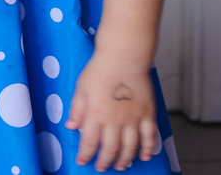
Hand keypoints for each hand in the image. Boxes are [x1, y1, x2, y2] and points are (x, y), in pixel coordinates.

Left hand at [66, 53, 158, 170]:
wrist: (124, 56)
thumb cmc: (101, 69)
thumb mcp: (81, 88)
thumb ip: (77, 109)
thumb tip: (71, 127)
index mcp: (96, 114)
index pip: (89, 142)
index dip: (86, 155)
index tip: (83, 161)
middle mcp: (115, 120)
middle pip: (110, 149)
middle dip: (105, 161)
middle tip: (102, 167)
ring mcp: (133, 119)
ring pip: (130, 147)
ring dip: (125, 159)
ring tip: (121, 165)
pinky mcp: (148, 114)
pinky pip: (150, 137)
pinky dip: (148, 149)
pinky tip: (145, 156)